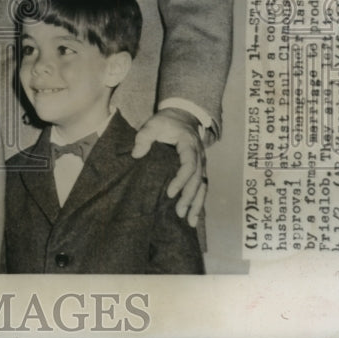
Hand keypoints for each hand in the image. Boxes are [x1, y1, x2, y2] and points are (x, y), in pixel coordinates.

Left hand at [131, 107, 205, 226]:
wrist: (182, 116)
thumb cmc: (166, 121)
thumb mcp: (153, 123)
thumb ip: (144, 136)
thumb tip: (136, 154)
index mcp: (189, 144)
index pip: (189, 165)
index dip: (181, 180)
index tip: (170, 193)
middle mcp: (199, 155)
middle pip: (197, 180)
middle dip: (189, 198)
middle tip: (179, 212)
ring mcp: (201, 163)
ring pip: (203, 186)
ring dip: (197, 204)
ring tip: (190, 221)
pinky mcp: (199, 169)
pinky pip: (201, 187)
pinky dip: (199, 201)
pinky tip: (194, 215)